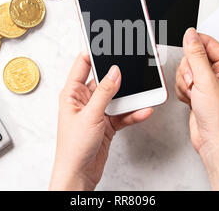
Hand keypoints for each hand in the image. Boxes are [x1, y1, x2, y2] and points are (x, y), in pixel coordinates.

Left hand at [49, 52, 152, 190]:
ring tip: (145, 89)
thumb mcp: (90, 115)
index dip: (95, 52)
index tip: (109, 42)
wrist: (79, 175)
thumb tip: (114, 71)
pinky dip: (133, 113)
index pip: (83, 64)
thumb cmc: (73, 148)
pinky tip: (144, 110)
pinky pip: (123, 114)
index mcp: (72, 93)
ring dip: (131, 96)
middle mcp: (84, 100)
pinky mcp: (107, 124)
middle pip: (104, 80)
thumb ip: (104, 93)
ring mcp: (97, 111)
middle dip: (120, 74)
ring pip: (117, 97)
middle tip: (134, 64)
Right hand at [175, 28, 218, 189]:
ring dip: (185, 82)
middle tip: (194, 83)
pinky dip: (184, 90)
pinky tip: (191, 99)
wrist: (213, 140)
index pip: (209, 43)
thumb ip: (196, 55)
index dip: (194, 46)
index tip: (186, 52)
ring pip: (186, 69)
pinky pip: (184, 80)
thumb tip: (190, 35)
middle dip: (189, 71)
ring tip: (194, 94)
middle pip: (194, 56)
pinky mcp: (200, 90)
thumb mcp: (205, 81)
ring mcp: (210, 82)